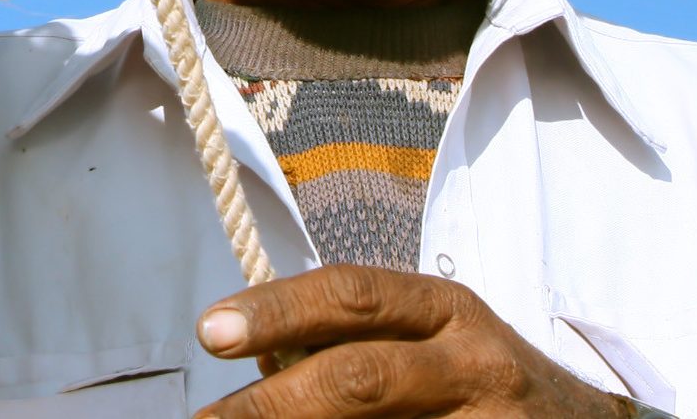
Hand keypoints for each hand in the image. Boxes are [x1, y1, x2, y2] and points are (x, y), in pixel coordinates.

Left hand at [195, 267, 632, 417]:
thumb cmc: (484, 383)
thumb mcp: (431, 340)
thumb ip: (356, 340)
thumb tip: (262, 361)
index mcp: (445, 308)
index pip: (350, 293)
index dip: (277, 310)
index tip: (212, 331)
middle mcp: (472, 360)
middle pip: (359, 374)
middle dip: (275, 403)